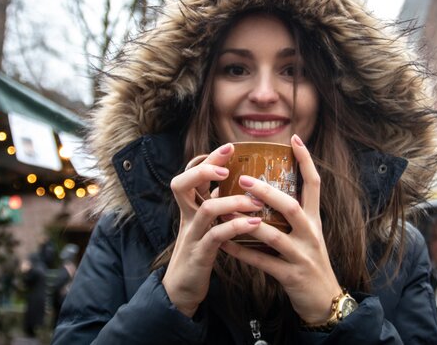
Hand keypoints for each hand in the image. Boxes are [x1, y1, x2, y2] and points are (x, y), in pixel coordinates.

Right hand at [162, 143, 265, 316]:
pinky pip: (216, 236)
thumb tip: (246, 185)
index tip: (230, 147)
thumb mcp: (208, 223)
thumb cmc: (202, 250)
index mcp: (191, 206)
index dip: (207, 159)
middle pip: (181, 184)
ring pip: (206, 209)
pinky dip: (236, 227)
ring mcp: (192, 235)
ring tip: (255, 201)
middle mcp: (188, 216)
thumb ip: (219, 203)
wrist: (183, 288)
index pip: (190, 174)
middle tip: (228, 168)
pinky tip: (254, 224)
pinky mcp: (200, 254)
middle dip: (204, 170)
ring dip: (232, 201)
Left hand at [219, 134, 342, 323]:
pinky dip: (243, 252)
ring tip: (228, 209)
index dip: (306, 160)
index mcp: (315, 219)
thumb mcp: (307, 234)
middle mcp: (311, 233)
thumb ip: (292, 214)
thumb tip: (267, 189)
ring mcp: (302, 255)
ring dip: (249, 222)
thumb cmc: (309, 262)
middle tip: (244, 178)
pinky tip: (225, 244)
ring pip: (275, 235)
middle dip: (268, 192)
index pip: (314, 184)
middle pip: (292, 206)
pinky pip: (263, 262)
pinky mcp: (291, 276)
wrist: (323, 301)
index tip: (294, 138)